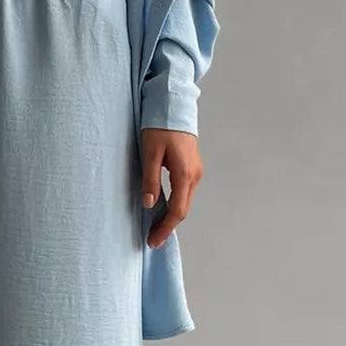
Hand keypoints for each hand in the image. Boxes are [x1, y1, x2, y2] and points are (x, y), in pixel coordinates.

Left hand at [140, 128, 203, 248]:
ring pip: (184, 202)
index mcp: (185, 174)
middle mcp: (195, 175)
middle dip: (168, 227)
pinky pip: (184, 192)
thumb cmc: (160, 125)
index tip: (152, 241)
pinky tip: (162, 210)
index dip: (165, 229)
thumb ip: (150, 179)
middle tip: (152, 240)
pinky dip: (174, 205)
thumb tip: (149, 204)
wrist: (174, 104)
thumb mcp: (150, 152)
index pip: (177, 211)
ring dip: (171, 217)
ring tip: (155, 228)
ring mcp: (196, 171)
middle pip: (183, 210)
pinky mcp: (192, 167)